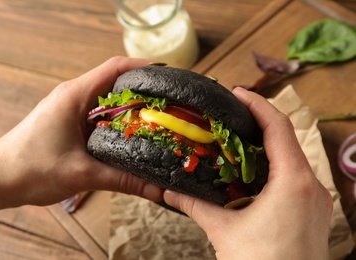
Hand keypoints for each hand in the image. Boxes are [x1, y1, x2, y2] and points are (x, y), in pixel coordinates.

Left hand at [0, 56, 163, 218]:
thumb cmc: (30, 169)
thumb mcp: (81, 174)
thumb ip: (122, 180)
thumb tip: (156, 189)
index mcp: (75, 96)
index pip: (115, 68)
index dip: (144, 67)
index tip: (167, 77)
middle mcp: (74, 96)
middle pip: (116, 82)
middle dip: (144, 91)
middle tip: (170, 105)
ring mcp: (71, 109)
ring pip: (109, 100)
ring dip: (131, 109)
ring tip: (158, 121)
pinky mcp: (70, 122)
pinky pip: (100, 116)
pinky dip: (118, 122)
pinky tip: (132, 137)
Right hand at [164, 87, 332, 258]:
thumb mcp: (224, 231)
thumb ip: (196, 205)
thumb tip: (170, 191)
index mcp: (294, 183)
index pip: (278, 127)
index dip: (257, 104)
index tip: (237, 93)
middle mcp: (311, 186)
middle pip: (287, 138)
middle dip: (259, 120)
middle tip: (233, 112)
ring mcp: (315, 199)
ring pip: (292, 156)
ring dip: (266, 143)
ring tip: (239, 136)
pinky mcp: (311, 210)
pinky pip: (295, 175)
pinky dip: (273, 164)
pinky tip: (252, 169)